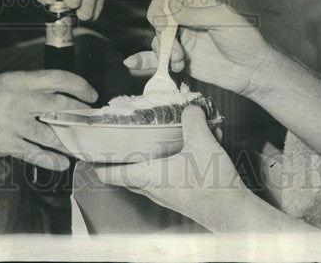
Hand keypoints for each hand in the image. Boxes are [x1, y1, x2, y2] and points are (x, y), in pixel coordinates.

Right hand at [0, 70, 97, 170]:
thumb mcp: (8, 79)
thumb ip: (33, 84)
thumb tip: (63, 93)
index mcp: (21, 80)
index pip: (59, 78)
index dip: (80, 86)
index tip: (92, 95)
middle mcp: (19, 100)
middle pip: (59, 105)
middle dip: (80, 113)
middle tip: (92, 119)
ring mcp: (13, 123)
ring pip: (50, 133)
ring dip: (69, 141)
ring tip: (82, 145)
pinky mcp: (6, 142)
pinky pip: (33, 153)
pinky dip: (50, 160)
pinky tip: (62, 163)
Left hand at [92, 105, 244, 229]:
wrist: (233, 213)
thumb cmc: (212, 183)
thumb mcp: (202, 141)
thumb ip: (192, 119)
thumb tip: (189, 107)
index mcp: (147, 176)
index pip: (110, 173)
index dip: (96, 163)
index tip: (87, 153)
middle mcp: (151, 189)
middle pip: (125, 175)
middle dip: (119, 160)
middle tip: (118, 142)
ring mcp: (165, 197)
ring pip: (144, 178)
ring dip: (143, 163)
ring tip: (147, 144)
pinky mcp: (179, 199)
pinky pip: (162, 181)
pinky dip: (163, 167)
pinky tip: (179, 153)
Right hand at [125, 0, 277, 99]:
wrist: (253, 71)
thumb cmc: (245, 40)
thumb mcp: (224, 20)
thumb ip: (196, 14)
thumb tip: (170, 8)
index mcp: (196, 5)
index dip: (160, 9)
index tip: (164, 21)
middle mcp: (186, 22)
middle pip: (158, 21)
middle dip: (162, 34)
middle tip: (176, 46)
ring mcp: (183, 42)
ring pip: (158, 41)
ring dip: (164, 52)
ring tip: (180, 61)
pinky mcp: (182, 62)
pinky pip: (160, 60)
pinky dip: (145, 61)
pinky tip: (133, 63)